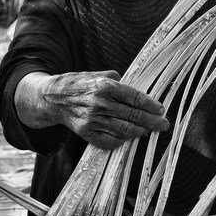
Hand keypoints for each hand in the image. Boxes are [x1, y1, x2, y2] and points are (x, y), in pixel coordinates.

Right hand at [39, 70, 168, 149]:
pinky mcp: (85, 132)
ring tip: (149, 130)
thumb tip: (137, 92)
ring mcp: (92, 119)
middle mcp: (100, 103)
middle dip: (152, 121)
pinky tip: (129, 137)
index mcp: (105, 86)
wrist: (52, 98)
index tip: (161, 110)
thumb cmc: (80, 85)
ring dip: (140, 131)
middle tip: (163, 124)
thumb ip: (119, 82)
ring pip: (123, 129)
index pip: (135, 98)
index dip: (151, 105)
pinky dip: (121, 140)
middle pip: (133, 115)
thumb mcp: (99, 75)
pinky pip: (109, 140)